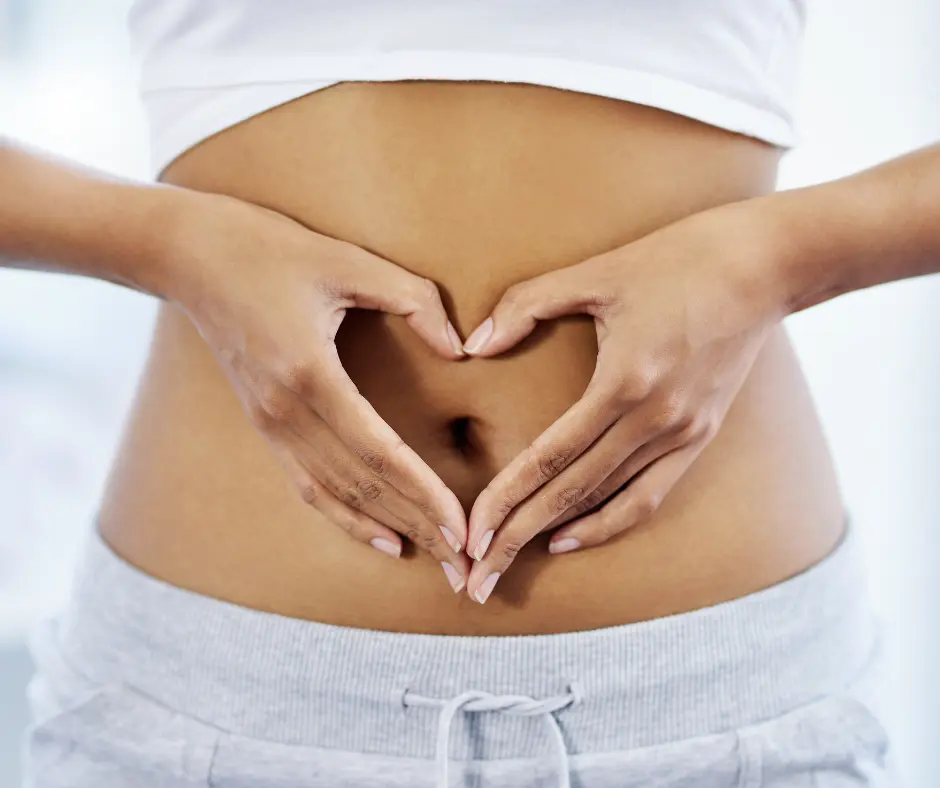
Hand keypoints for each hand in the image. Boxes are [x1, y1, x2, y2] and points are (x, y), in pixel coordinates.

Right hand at [163, 190, 470, 588]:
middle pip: (362, 486)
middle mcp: (286, 413)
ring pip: (336, 495)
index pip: (379, 453)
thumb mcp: (349, 260)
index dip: (424, 493)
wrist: (191, 256)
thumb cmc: (271, 250)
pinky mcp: (265, 425)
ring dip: (388, 528)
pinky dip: (346, 516)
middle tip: (463, 565)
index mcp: (309, 374)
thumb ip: (413, 300)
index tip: (462, 528)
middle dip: (417, 526)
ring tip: (434, 559)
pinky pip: (309, 485)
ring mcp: (270, 424)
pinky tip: (382, 537)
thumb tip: (460, 349)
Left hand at [461, 201, 785, 602]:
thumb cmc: (675, 259)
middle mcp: (656, 420)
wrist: (764, 265)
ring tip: (513, 566)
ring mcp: (683, 433)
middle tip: (475, 578)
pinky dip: (610, 521)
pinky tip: (572, 536)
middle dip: (517, 537)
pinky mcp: (701, 435)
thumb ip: (526, 304)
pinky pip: (650, 494)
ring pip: (609, 503)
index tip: (470, 536)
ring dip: (558, 537)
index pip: (549, 458)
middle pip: (572, 494)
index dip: (505, 501)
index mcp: (625, 382)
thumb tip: (473, 344)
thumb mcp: (596, 272)